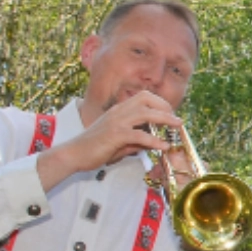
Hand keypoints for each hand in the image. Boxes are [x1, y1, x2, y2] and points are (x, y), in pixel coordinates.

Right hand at [54, 91, 179, 174]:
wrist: (74, 154)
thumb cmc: (96, 148)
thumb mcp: (121, 142)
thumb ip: (137, 141)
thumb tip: (154, 143)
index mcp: (120, 110)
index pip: (143, 96)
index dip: (160, 102)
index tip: (171, 113)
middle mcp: (119, 112)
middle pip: (146, 99)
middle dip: (165, 107)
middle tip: (177, 120)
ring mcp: (116, 122)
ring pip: (145, 113)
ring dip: (164, 118)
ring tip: (177, 126)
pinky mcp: (114, 135)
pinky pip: (138, 135)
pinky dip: (153, 141)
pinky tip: (164, 146)